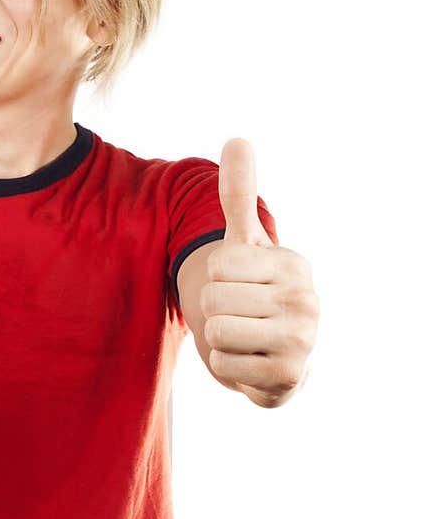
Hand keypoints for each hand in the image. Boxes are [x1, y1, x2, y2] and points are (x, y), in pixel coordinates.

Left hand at [202, 139, 318, 403]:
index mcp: (293, 264)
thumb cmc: (257, 289)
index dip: (217, 276)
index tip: (241, 284)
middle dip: (216, 310)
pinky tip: (251, 361)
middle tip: (240, 314)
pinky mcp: (289, 378)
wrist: (279, 351)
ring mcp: (302, 341)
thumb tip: (236, 139)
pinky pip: (224, 366)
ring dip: (220, 339)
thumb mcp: (246, 242)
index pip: (217, 264)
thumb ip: (239, 195)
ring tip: (244, 336)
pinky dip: (228, 366)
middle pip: (213, 300)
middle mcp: (305, 301)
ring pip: (216, 333)